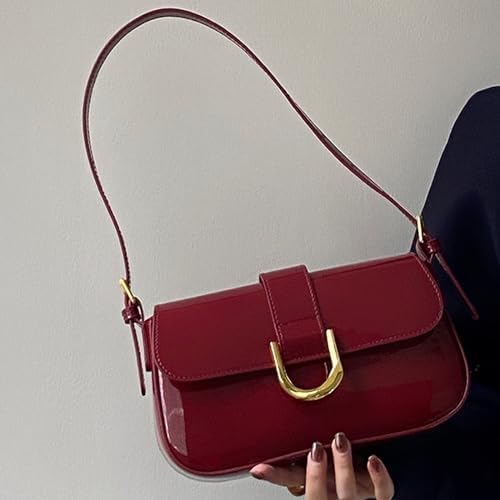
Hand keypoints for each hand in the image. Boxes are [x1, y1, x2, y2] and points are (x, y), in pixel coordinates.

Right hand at [250, 433, 393, 498]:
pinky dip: (379, 477)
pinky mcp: (380, 494)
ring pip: (350, 491)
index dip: (277, 477)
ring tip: (340, 440)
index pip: (294, 484)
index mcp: (319, 490)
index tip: (261, 468)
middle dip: (317, 474)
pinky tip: (373, 460)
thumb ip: (292, 470)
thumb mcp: (315, 475)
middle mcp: (336, 495)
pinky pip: (384, 492)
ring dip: (345, 465)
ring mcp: (358, 496)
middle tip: (315, 448)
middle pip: (323, 495)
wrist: (369, 495)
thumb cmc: (340, 484)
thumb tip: (259, 461)